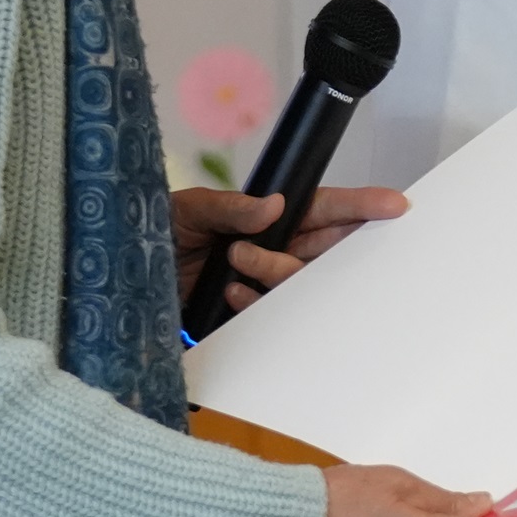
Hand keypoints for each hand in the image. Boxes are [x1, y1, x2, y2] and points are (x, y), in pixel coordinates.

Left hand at [175, 183, 405, 317]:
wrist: (121, 275)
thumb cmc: (156, 229)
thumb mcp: (189, 208)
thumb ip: (230, 207)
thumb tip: (274, 207)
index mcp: (272, 214)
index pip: (326, 207)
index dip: (362, 205)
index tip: (395, 205)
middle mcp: (277, 245)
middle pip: (325, 248)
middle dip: (318, 248)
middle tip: (264, 246)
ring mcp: (265, 278)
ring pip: (300, 280)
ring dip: (273, 270)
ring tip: (236, 260)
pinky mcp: (249, 309)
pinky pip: (272, 311)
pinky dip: (254, 302)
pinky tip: (229, 292)